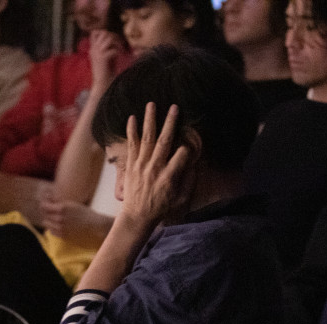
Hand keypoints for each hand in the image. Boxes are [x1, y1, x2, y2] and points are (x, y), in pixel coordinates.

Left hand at [40, 191, 112, 248]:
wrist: (96, 227)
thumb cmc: (86, 214)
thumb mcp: (73, 205)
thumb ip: (60, 205)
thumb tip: (49, 201)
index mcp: (62, 208)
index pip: (44, 206)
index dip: (44, 204)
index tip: (46, 203)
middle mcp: (60, 218)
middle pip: (45, 215)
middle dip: (46, 212)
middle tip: (50, 210)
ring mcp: (61, 228)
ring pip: (47, 223)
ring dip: (49, 220)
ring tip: (55, 218)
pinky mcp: (63, 236)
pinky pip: (52, 231)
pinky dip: (52, 228)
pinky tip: (58, 225)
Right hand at [89, 30, 121, 89]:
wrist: (101, 85)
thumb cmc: (106, 73)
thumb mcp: (106, 58)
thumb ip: (108, 48)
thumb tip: (116, 39)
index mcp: (93, 49)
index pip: (94, 33)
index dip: (105, 32)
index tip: (113, 39)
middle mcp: (93, 49)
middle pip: (103, 33)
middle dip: (114, 36)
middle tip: (119, 44)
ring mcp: (97, 53)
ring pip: (108, 38)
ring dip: (117, 42)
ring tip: (120, 49)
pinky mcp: (102, 59)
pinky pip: (113, 49)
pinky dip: (118, 51)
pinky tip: (120, 56)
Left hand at [113, 103, 193, 235]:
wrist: (137, 216)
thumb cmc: (161, 208)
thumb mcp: (181, 199)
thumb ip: (189, 181)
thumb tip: (195, 165)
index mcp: (169, 176)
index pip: (182, 154)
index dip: (188, 148)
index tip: (191, 144)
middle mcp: (155, 168)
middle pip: (164, 141)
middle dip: (170, 122)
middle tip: (174, 106)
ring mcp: (141, 165)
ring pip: (147, 138)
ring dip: (150, 120)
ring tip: (152, 104)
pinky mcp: (131, 165)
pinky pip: (131, 145)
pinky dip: (132, 131)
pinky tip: (132, 118)